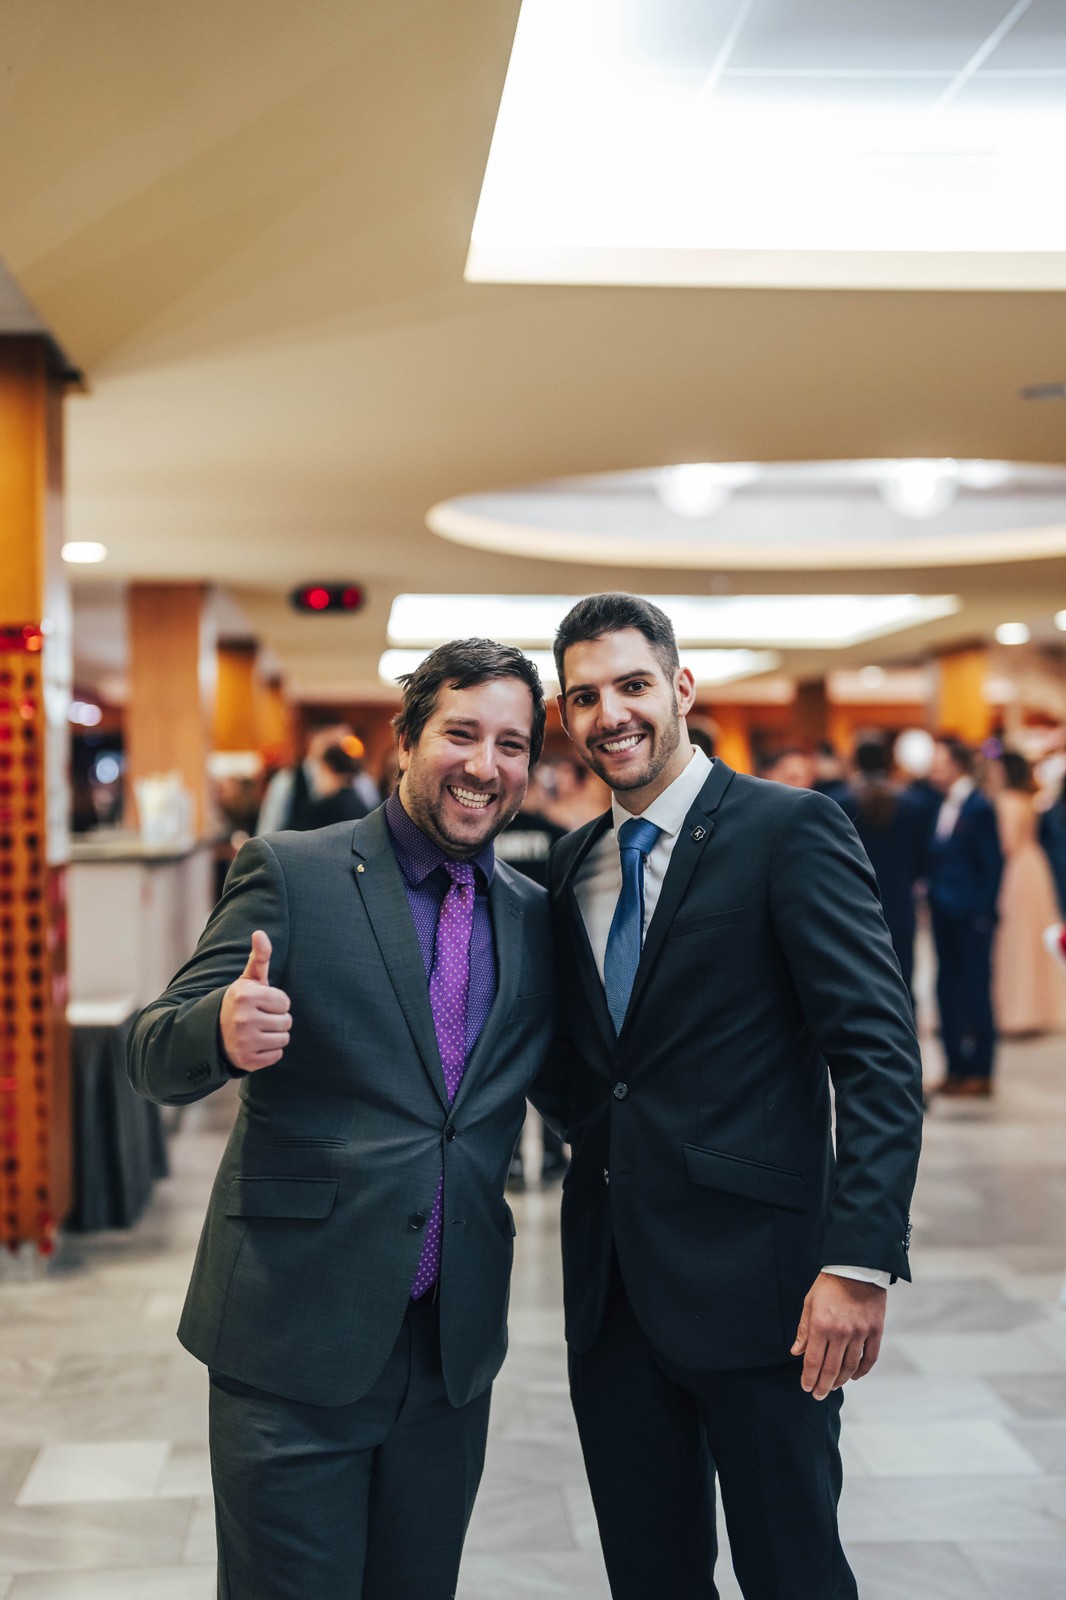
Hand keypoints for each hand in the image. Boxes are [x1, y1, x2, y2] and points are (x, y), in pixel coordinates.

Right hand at [219, 931, 291, 1070]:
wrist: (213, 1033)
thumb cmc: (239, 1003)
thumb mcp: (247, 980)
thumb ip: (259, 957)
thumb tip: (260, 933)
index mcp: (246, 996)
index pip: (285, 1002)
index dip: (276, 1003)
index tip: (260, 1004)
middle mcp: (243, 1019)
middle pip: (287, 1022)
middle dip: (276, 1020)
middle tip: (258, 1019)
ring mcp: (244, 1041)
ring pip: (284, 1039)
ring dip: (274, 1036)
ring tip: (257, 1031)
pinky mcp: (247, 1061)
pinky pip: (277, 1056)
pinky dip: (269, 1052)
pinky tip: (254, 1045)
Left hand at [791, 1273, 885, 1399]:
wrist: (857, 1268)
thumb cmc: (830, 1284)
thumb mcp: (810, 1303)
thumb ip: (804, 1330)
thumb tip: (796, 1352)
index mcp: (821, 1325)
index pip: (814, 1361)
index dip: (809, 1377)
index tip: (806, 1387)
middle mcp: (841, 1332)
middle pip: (831, 1368)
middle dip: (823, 1385)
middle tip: (818, 1395)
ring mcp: (860, 1333)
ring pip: (850, 1367)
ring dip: (840, 1380)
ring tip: (833, 1386)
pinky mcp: (875, 1331)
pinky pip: (869, 1358)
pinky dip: (861, 1371)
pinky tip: (853, 1376)